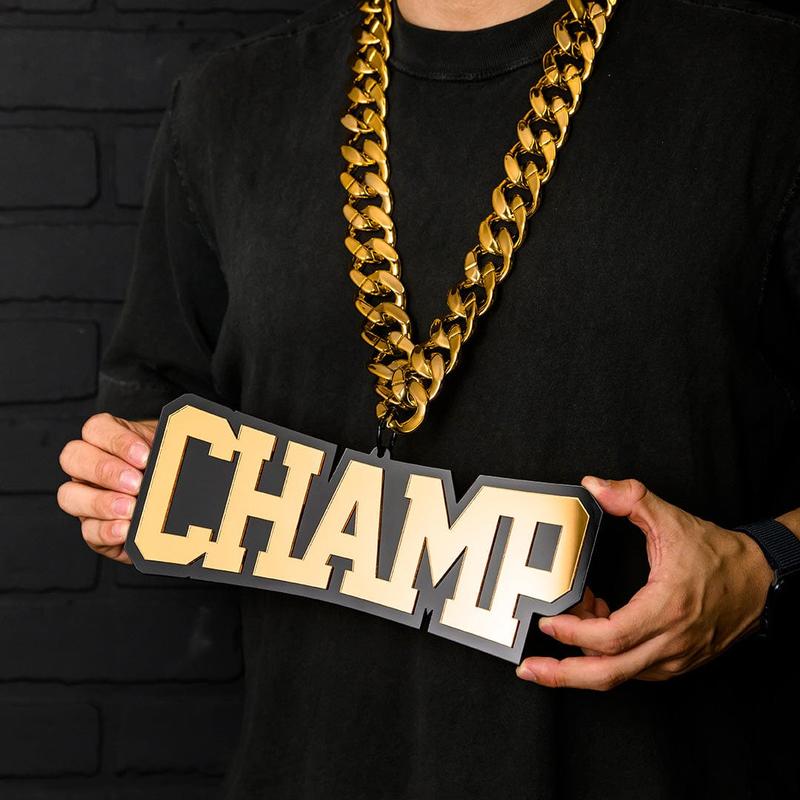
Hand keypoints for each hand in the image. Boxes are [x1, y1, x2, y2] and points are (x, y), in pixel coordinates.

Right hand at [57, 413, 156, 563]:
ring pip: (69, 496)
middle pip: (73, 458)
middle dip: (105, 471)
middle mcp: (89, 466)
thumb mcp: (167, 452)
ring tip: (131, 509)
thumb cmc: (166, 467)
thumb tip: (170, 458)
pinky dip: (107, 531)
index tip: (144, 457)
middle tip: (136, 484)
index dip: (118, 442)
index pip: (97, 429)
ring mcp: (85, 497)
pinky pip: (88, 530)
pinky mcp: (93, 528)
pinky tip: (126, 529)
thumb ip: (163, 450)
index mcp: (107, 439)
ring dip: (101, 503)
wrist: (175, 498)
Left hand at [516, 476, 773, 690]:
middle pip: (608, 674)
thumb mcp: (672, 520)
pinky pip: (631, 667)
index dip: (575, 633)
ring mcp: (672, 658)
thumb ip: (631, 498)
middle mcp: (669, 643)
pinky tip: (592, 622)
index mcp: (666, 609)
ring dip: (582, 654)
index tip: (548, 623)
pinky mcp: (673, 662)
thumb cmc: (718, 556)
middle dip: (563, 675)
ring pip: (618, 674)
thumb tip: (595, 486)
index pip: (612, 637)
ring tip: (563, 624)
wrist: (759, 581)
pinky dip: (605, 652)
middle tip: (530, 669)